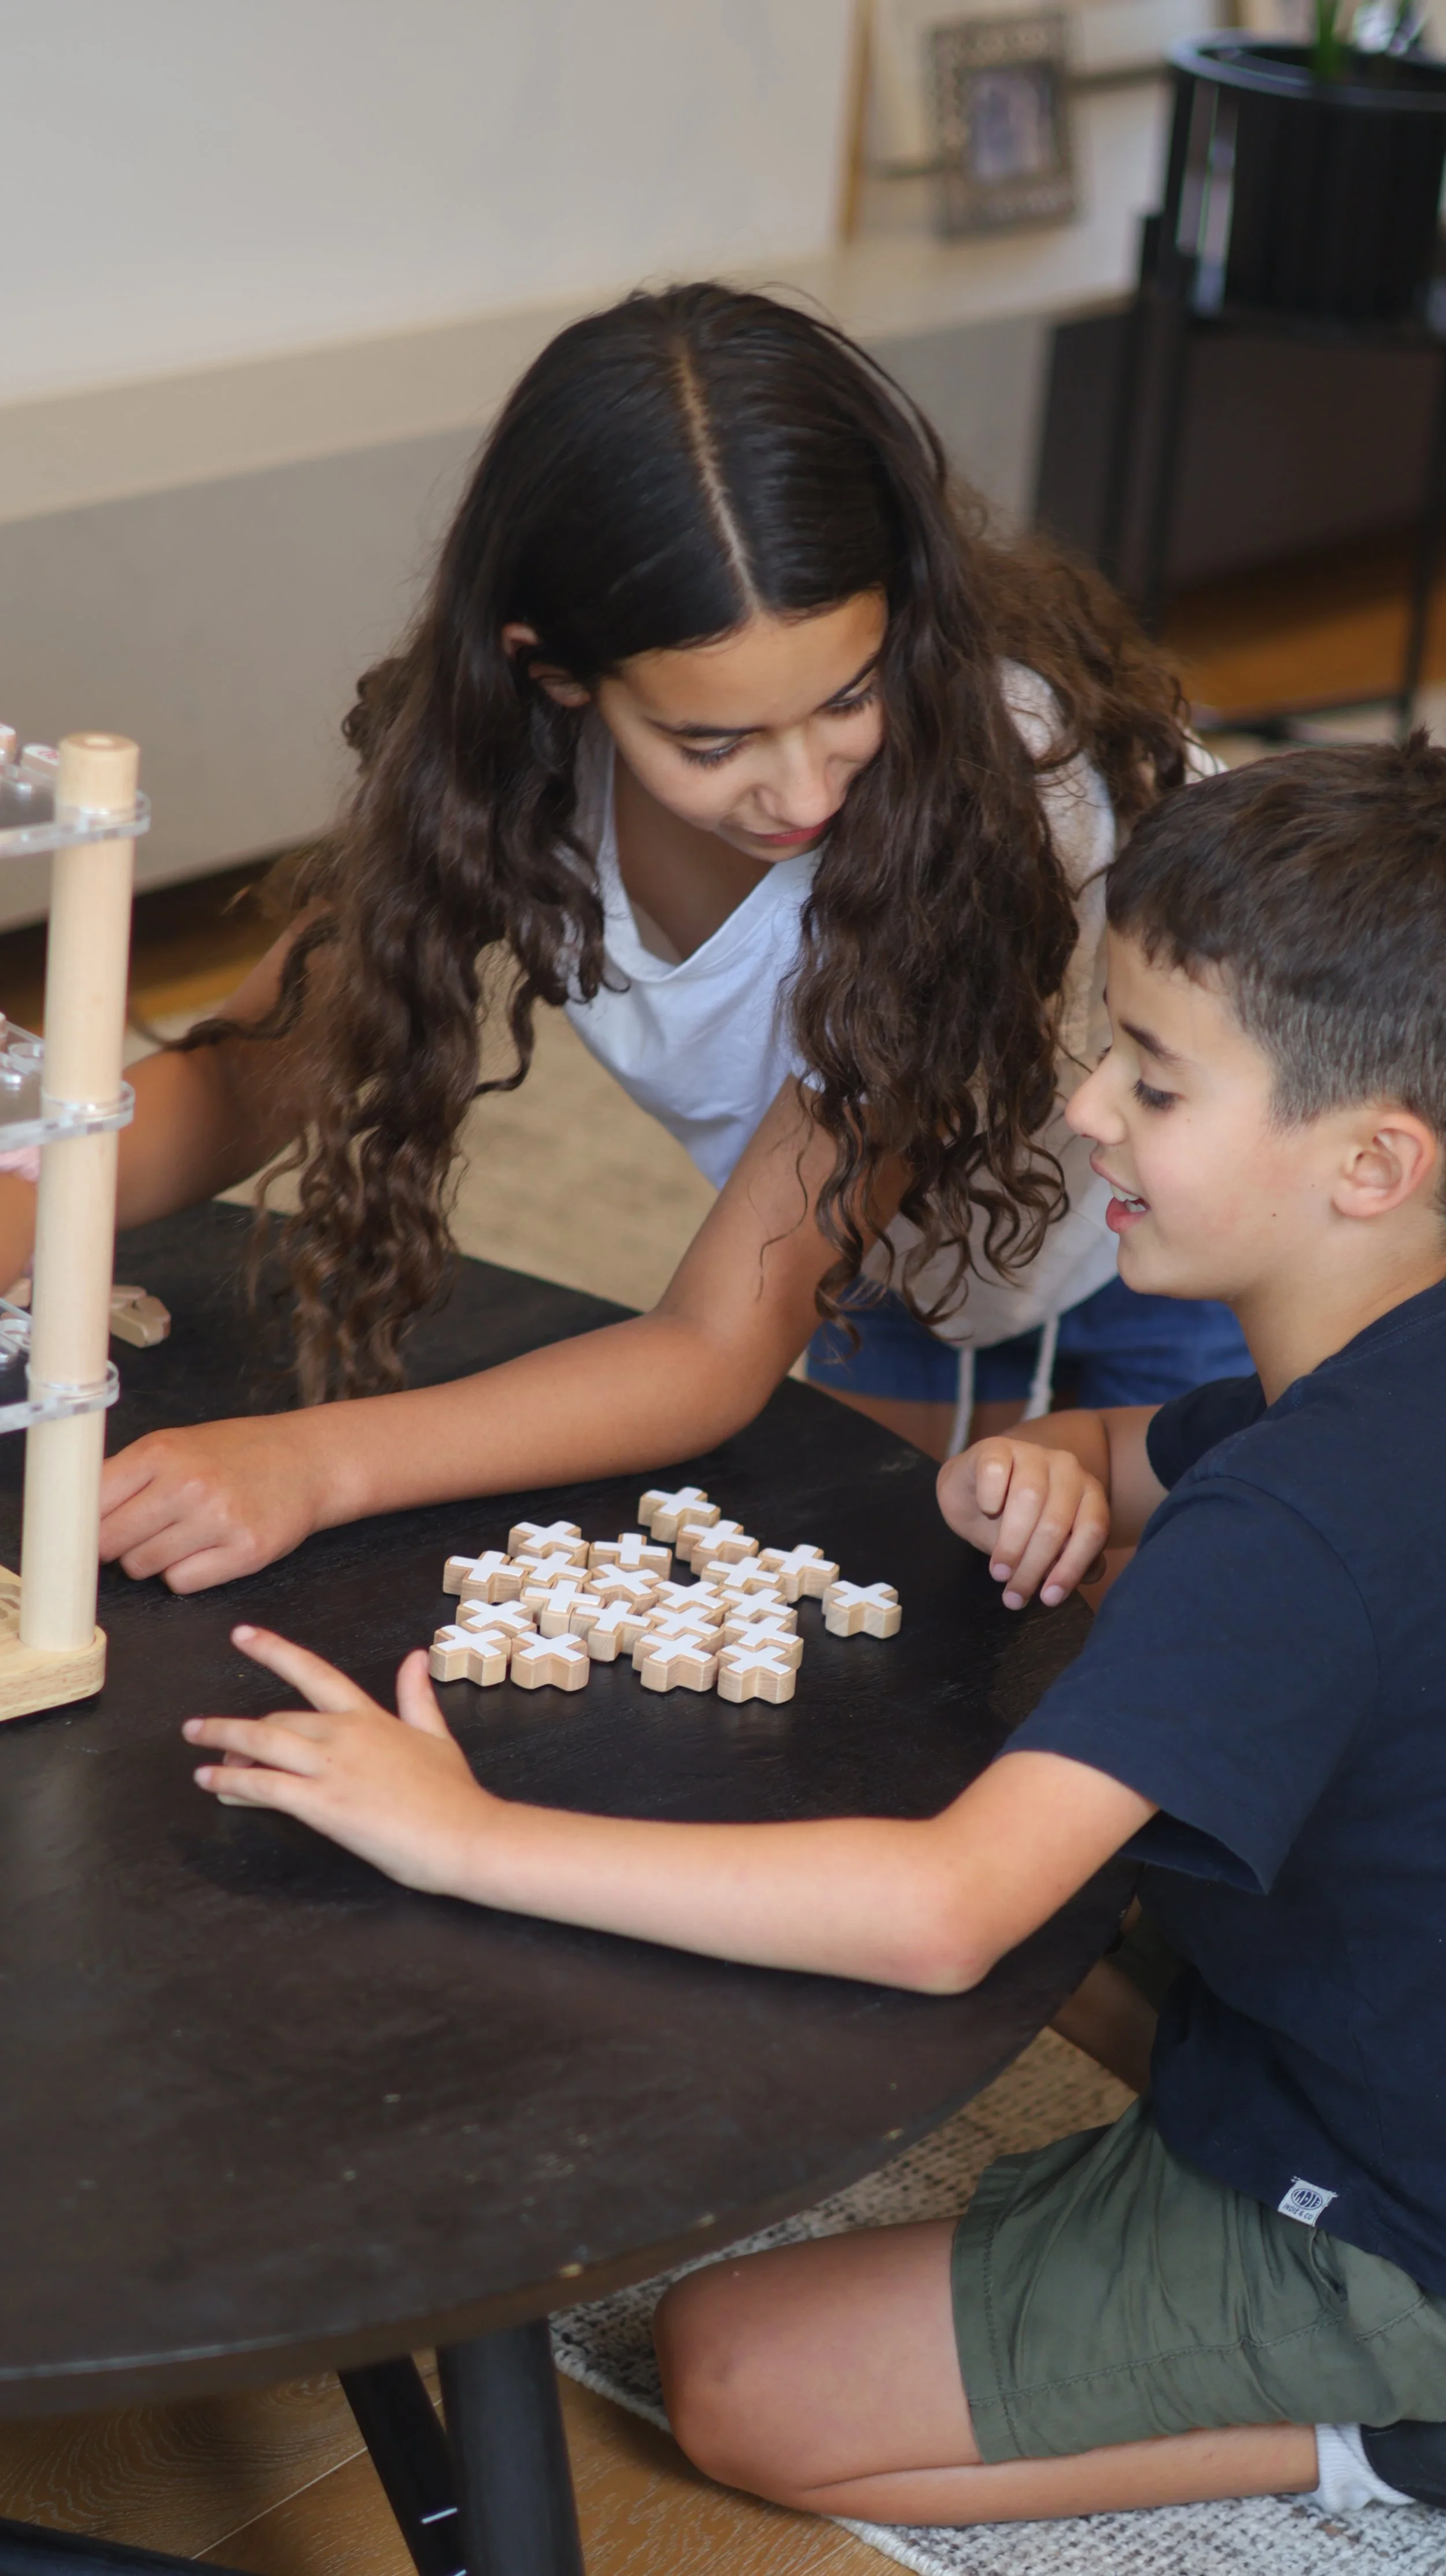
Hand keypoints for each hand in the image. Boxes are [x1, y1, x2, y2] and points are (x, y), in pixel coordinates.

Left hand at [100, 1415, 331, 1591]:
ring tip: (178, 1537)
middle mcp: (188, 1484)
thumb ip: (129, 1475)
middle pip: (111, 1542)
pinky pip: (181, 1583)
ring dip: (151, 1560)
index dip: (83, 1524)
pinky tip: (203, 1550)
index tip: (84, 1533)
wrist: (307, 1461)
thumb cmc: (236, 1454)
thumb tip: (76, 1519)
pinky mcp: (244, 1552)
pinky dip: (183, 1574)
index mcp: (162, 1451)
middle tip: (136, 1535)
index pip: (91, 1502)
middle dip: (116, 1546)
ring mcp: (218, 1520)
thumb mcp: (178, 1445)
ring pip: (143, 1567)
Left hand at [184, 1626, 493, 1893]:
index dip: (274, 1651)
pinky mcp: (323, 1804)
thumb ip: (416, 1697)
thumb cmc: (453, 1794)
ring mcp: (332, 1769)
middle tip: (211, 1735)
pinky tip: (212, 1782)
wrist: (466, 1835)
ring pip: (262, 1744)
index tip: (242, 1635)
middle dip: (240, 1727)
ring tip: (196, 1746)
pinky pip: (264, 1786)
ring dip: (223, 1743)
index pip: (314, 1672)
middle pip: (278, 1720)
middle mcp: (345, 1735)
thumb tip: (415, 1656)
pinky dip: (232, 1781)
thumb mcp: (436, 1736)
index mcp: (370, 1717)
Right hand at [936, 1437, 1107, 1608]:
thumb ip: (1070, 1559)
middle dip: (1033, 1565)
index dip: (1072, 1567)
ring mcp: (1032, 1453)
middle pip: (1057, 1521)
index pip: (1092, 1530)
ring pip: (1029, 1498)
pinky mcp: (996, 1447)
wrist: (971, 1493)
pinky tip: (987, 1510)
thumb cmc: (1013, 1523)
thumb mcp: (1044, 1549)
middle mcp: (1067, 1468)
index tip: (1049, 1599)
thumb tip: (1087, 1576)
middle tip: (1014, 1595)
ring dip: (1011, 1542)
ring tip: (998, 1571)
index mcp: (1088, 1492)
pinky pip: (997, 1472)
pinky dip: (991, 1496)